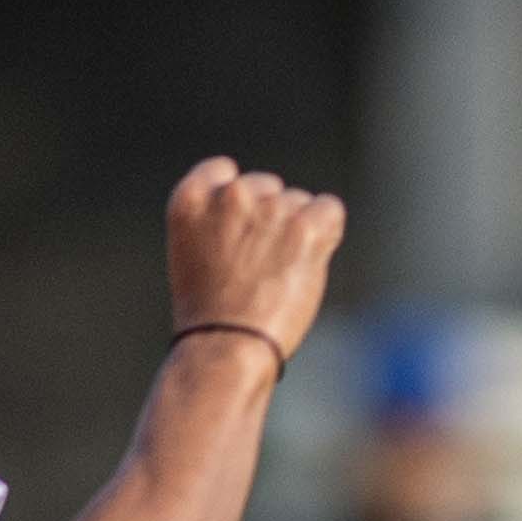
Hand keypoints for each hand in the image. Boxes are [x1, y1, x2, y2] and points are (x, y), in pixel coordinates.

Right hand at [164, 158, 343, 359]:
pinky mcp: (305, 228)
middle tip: (258, 269)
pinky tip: (308, 265)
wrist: (226, 348)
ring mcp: (269, 209)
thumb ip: (217, 221)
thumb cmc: (209, 317)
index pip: (224, 171)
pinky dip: (327, 235)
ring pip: (299, 203)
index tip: (240, 231)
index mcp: (191, 199)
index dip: (240, 202)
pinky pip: (330, 210)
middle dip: (270, 220)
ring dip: (297, 233)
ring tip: (277, 278)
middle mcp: (230, 195)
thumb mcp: (192, 256)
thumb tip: (259, 214)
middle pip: (268, 188)